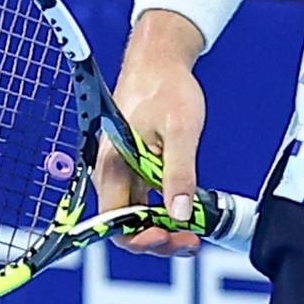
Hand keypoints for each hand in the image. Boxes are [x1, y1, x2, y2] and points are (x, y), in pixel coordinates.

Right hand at [94, 11, 206, 253]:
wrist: (160, 61)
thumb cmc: (167, 88)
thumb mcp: (181, 131)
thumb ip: (179, 174)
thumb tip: (180, 214)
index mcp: (111, 166)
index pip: (114, 222)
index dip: (141, 239)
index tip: (173, 238)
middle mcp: (110, 174)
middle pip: (126, 225)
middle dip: (158, 239)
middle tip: (191, 242)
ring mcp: (121, 172)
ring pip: (137, 215)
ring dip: (164, 228)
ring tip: (194, 232)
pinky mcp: (133, 168)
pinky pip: (145, 200)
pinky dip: (165, 211)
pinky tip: (187, 212)